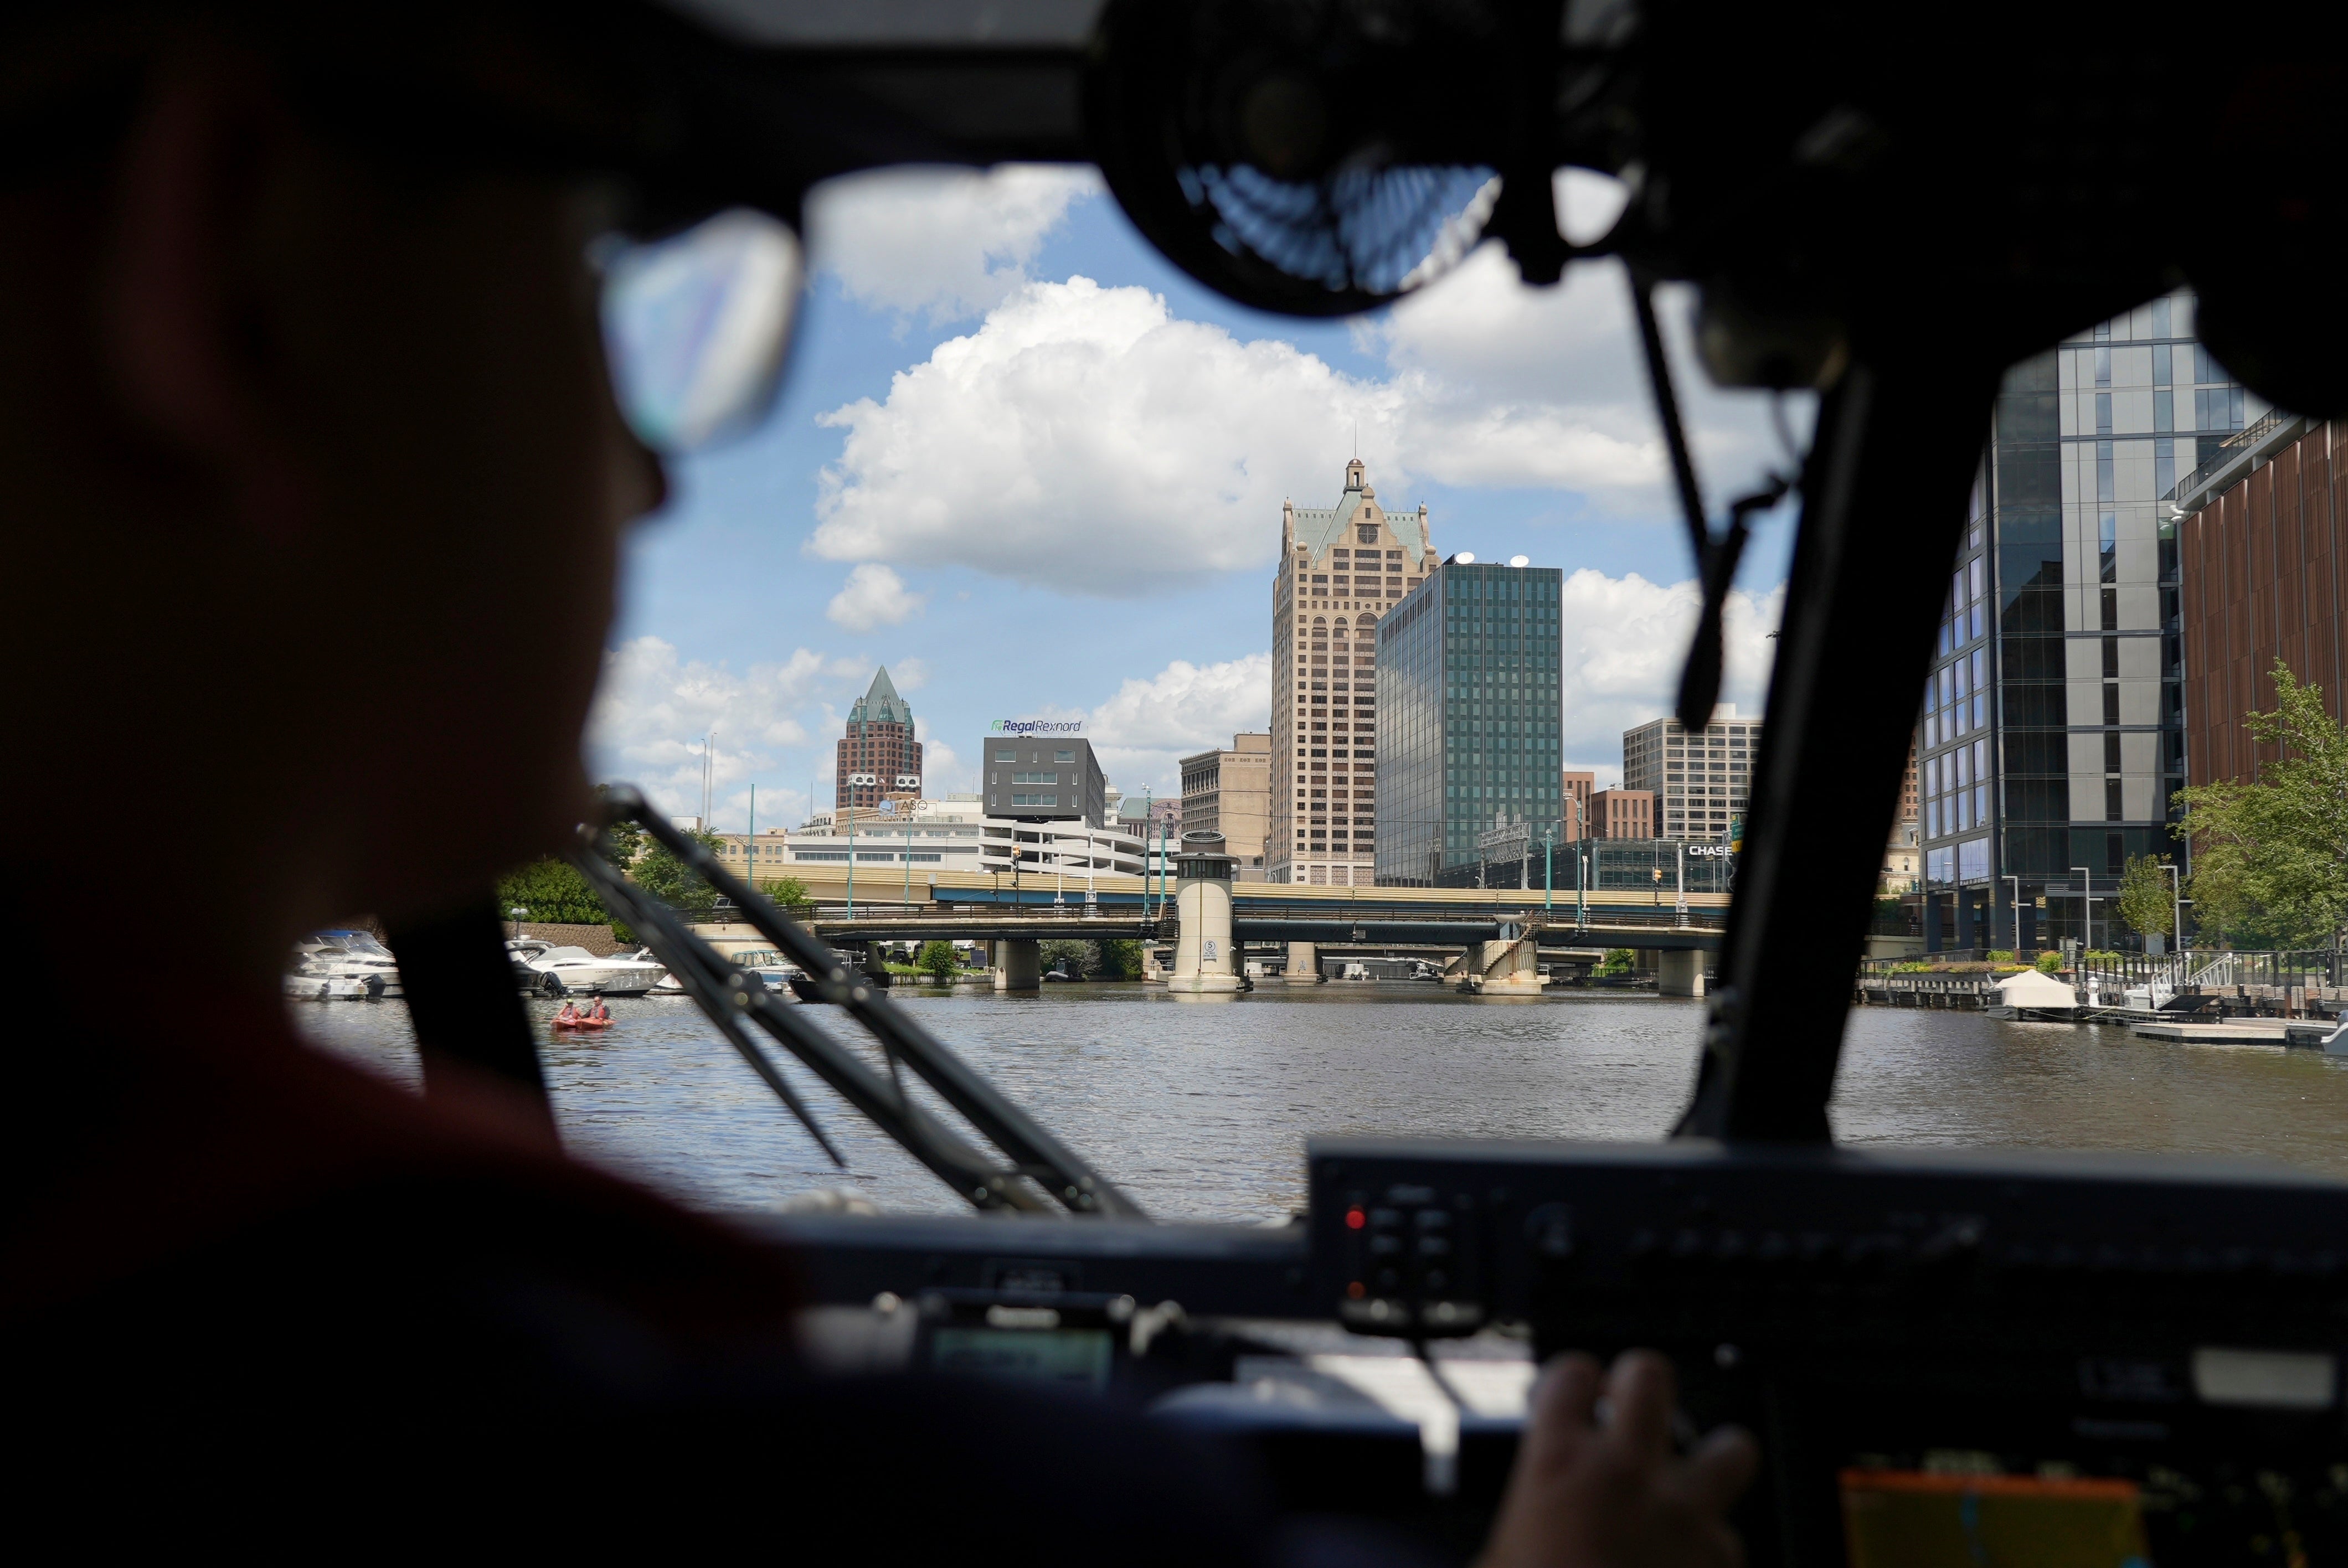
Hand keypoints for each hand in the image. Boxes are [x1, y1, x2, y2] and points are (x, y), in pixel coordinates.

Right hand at [1478, 1351, 1757, 1567]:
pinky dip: (1714, 1551)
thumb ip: (1520, 1524)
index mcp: (1558, 1463)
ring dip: (1714, 1461)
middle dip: (1643, 1383)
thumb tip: (1521, 1529)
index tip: (1576, 1392)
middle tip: (1633, 1406)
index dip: (1574, 1380)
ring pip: (1731, 1450)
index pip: (1571, 1373)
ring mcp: (1683, 1515)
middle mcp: (1627, 1472)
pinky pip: (1732, 1540)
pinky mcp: (1720, 1562)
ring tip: (1694, 1478)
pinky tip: (1690, 1565)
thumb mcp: (1498, 1557)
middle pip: (1651, 1377)